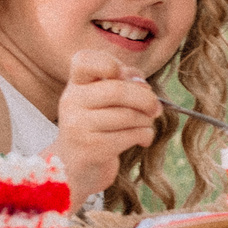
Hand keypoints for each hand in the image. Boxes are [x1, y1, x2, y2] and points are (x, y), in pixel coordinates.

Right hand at [55, 49, 162, 199]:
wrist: (75, 167)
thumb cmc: (97, 127)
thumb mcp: (105, 99)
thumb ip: (124, 83)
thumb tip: (144, 86)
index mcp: (76, 84)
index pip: (85, 60)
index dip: (109, 62)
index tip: (121, 74)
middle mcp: (71, 102)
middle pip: (118, 90)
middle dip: (146, 99)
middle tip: (156, 108)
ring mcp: (77, 127)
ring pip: (128, 115)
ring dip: (146, 120)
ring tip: (145, 124)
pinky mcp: (90, 150)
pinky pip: (130, 136)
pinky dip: (145, 136)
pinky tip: (142, 140)